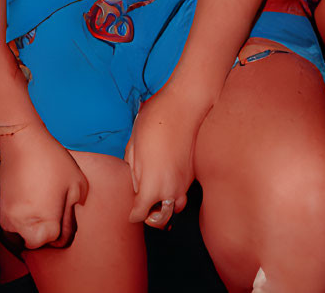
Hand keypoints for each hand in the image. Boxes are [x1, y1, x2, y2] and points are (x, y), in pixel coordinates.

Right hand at [0, 124, 88, 247]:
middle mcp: (20, 228)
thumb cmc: (52, 162)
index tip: (64, 207)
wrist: (22, 142)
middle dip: (45, 230)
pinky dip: (21, 217)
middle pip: (35, 241)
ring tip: (41, 201)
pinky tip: (31, 197)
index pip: (54, 239)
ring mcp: (6, 220)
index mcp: (42, 225)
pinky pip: (13, 223)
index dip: (63, 225)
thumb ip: (75, 208)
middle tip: (53, 206)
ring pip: (21, 235)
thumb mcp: (77, 183)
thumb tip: (68, 221)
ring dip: (32, 225)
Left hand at [125, 85, 207, 228]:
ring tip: (158, 192)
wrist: (185, 105)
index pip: (140, 215)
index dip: (132, 214)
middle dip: (151, 217)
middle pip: (161, 220)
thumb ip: (134, 173)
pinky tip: (169, 176)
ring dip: (166, 204)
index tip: (131, 211)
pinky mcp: (194, 171)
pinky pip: (184, 190)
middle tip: (144, 206)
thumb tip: (138, 186)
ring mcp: (185, 181)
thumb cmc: (155, 121)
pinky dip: (176, 190)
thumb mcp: (133, 147)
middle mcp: (170, 189)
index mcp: (151, 187)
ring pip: (176, 207)